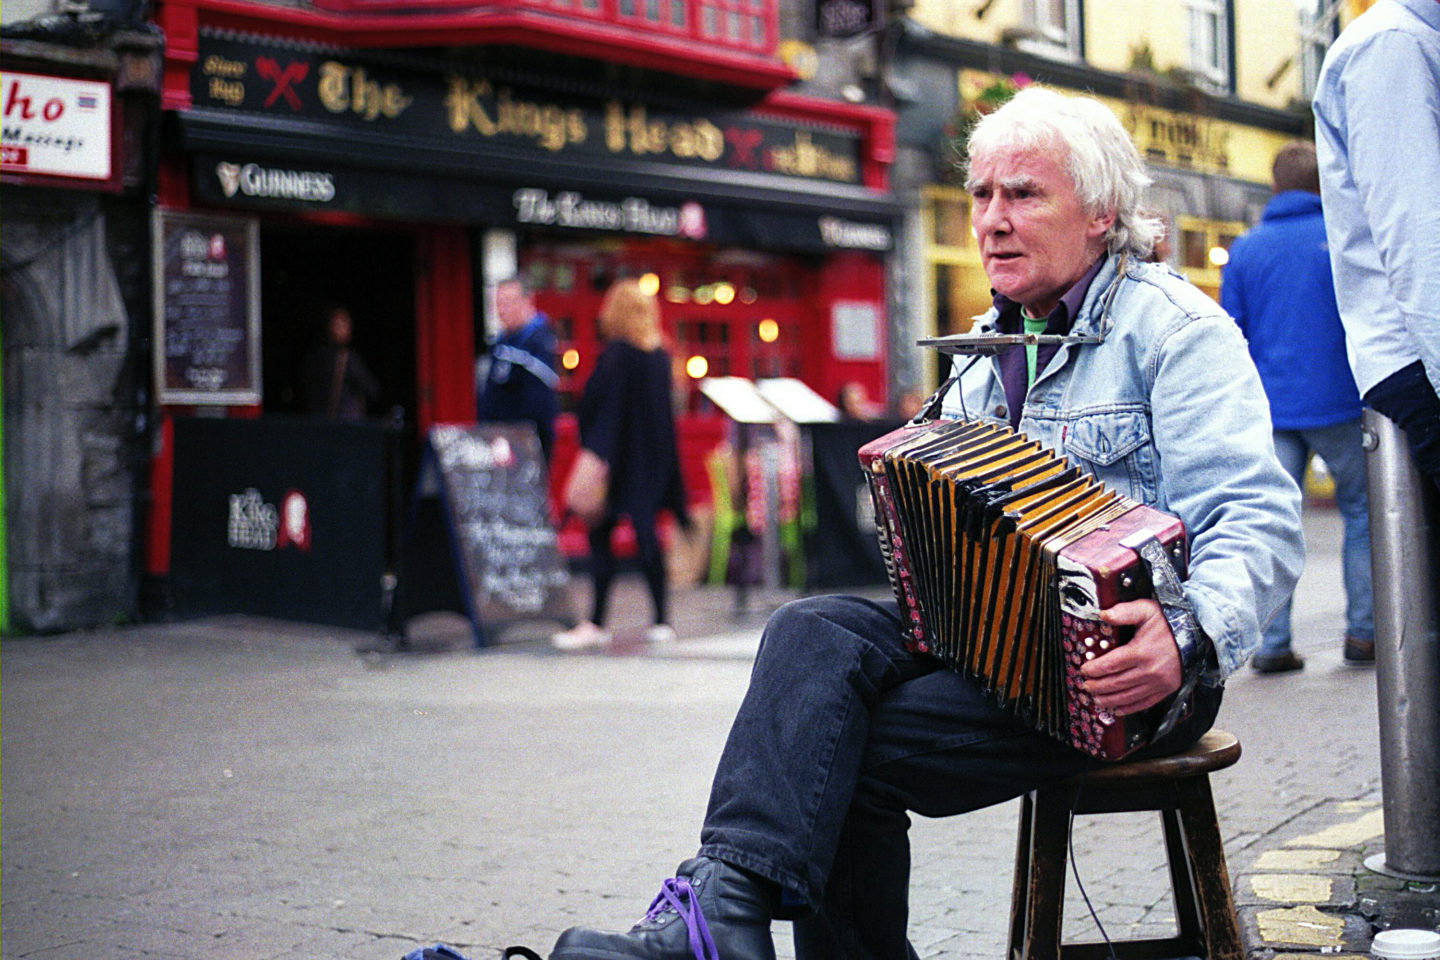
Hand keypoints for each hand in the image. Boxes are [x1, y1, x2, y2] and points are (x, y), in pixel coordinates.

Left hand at [1080, 599, 1182, 715]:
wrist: (1196, 633)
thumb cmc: (1170, 621)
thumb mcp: (1146, 609)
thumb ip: (1124, 612)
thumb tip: (1103, 614)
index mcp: (1141, 651)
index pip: (1111, 664)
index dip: (1094, 669)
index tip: (1084, 670)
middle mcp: (1150, 670)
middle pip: (1117, 683)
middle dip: (1098, 686)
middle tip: (1086, 686)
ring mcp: (1159, 682)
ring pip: (1128, 696)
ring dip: (1110, 700)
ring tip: (1096, 699)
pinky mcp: (1167, 689)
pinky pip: (1145, 703)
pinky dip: (1129, 708)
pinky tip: (1117, 709)